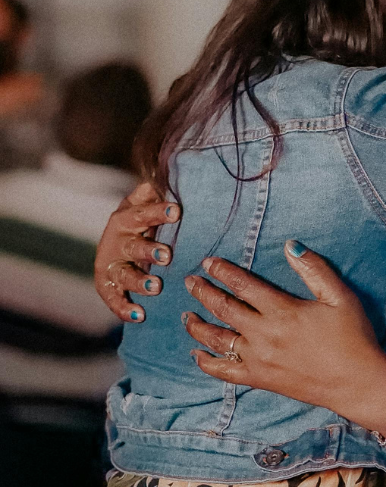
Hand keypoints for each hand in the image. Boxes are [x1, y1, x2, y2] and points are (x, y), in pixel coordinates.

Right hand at [95, 182, 179, 322]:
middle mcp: (116, 241)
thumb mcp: (148, 203)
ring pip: (122, 273)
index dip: (158, 212)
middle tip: (167, 255)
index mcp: (127, 218)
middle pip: (131, 244)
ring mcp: (111, 264)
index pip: (142, 213)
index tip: (177, 211)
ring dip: (138, 280)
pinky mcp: (108, 284)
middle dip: (148, 250)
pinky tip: (138, 315)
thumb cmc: (145, 221)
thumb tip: (173, 170)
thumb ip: (158, 191)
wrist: (121, 240)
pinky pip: (113, 297)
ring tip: (156, 286)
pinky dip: (123, 307)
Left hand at [182, 241, 385, 428]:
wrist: (357, 383)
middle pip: (223, 308)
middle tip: (190, 281)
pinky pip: (224, 371)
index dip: (223, 271)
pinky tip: (197, 355)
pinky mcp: (260, 379)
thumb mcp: (341, 297)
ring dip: (198, 325)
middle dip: (203, 292)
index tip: (208, 262)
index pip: (242, 285)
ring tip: (187, 315)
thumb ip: (314, 270)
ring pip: (217, 338)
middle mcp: (263, 334)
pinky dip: (206, 363)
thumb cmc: (354, 337)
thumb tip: (290, 245)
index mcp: (282, 310)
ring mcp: (258, 358)